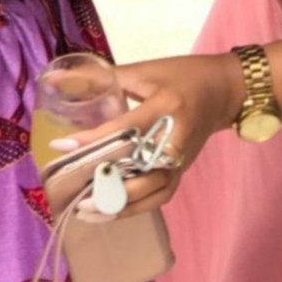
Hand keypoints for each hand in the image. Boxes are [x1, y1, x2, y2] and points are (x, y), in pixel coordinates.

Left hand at [48, 53, 244, 220]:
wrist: (224, 90)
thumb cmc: (181, 75)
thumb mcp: (143, 71)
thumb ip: (100, 77)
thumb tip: (57, 79)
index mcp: (165, 106)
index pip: (125, 128)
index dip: (93, 139)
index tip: (62, 146)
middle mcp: (175, 137)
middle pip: (139, 167)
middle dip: (105, 182)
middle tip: (72, 191)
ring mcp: (181, 158)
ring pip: (151, 190)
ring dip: (119, 204)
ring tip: (87, 211)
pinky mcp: (183, 170)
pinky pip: (159, 196)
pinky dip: (135, 207)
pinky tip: (110, 211)